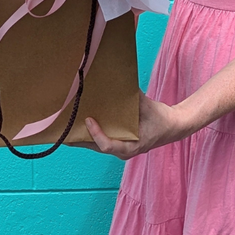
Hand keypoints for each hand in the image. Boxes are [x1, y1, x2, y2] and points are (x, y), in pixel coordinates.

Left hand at [68, 90, 189, 159]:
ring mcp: (120, 149)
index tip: (89, 119)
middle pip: (95, 147)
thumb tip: (121, 83)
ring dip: (81, 137)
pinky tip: (80, 124)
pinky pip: (100, 140)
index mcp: (131, 147)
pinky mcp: (119, 143)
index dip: (96, 134)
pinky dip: (90, 133)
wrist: (172, 127)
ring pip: (95, 145)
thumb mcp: (149, 107)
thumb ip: (134, 97)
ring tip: (65, 128)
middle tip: (62, 131)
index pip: (107, 145)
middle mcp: (123, 151)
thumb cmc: (160, 119)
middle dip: (78, 140)